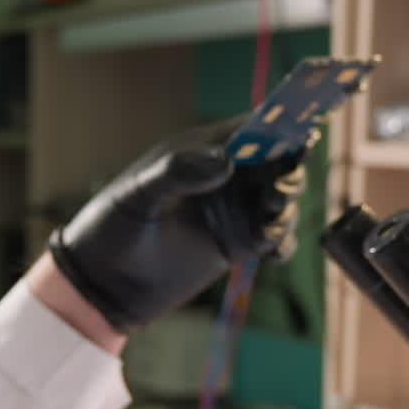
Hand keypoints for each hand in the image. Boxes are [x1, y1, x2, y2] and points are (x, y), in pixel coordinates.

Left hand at [48, 120, 305, 332]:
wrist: (103, 285)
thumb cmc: (112, 230)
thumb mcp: (140, 195)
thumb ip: (179, 172)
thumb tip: (227, 159)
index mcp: (200, 151)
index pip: (252, 128)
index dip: (282, 123)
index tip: (304, 130)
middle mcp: (223, 176)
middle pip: (277, 161)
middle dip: (289, 170)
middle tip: (279, 189)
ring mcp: (232, 210)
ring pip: (281, 199)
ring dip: (286, 207)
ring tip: (269, 222)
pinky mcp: (237, 245)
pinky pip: (276, 239)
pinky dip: (283, 243)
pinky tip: (270, 252)